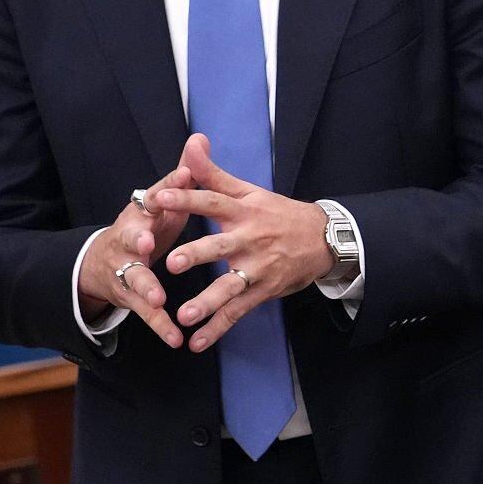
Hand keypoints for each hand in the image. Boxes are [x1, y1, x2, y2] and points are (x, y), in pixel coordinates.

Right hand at [76, 164, 195, 347]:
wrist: (103, 262)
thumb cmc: (146, 225)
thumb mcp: (163, 201)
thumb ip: (182, 175)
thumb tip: (200, 138)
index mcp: (139, 214)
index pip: (149, 199)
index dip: (160, 192)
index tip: (175, 184)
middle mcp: (127, 240)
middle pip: (129, 238)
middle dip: (136, 239)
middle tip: (146, 242)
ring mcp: (127, 270)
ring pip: (135, 279)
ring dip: (145, 288)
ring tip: (157, 300)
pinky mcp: (132, 298)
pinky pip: (147, 315)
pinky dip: (161, 327)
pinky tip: (177, 340)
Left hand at [153, 133, 332, 350]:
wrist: (324, 239)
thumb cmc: (278, 213)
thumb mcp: (248, 190)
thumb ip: (214, 173)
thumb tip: (192, 141)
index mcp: (243, 210)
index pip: (211, 201)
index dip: (186, 198)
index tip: (158, 197)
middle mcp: (250, 239)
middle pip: (221, 247)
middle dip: (197, 255)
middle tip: (170, 262)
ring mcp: (258, 268)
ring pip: (230, 286)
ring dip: (208, 302)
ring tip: (183, 315)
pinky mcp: (264, 290)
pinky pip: (238, 312)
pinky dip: (218, 328)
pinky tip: (197, 342)